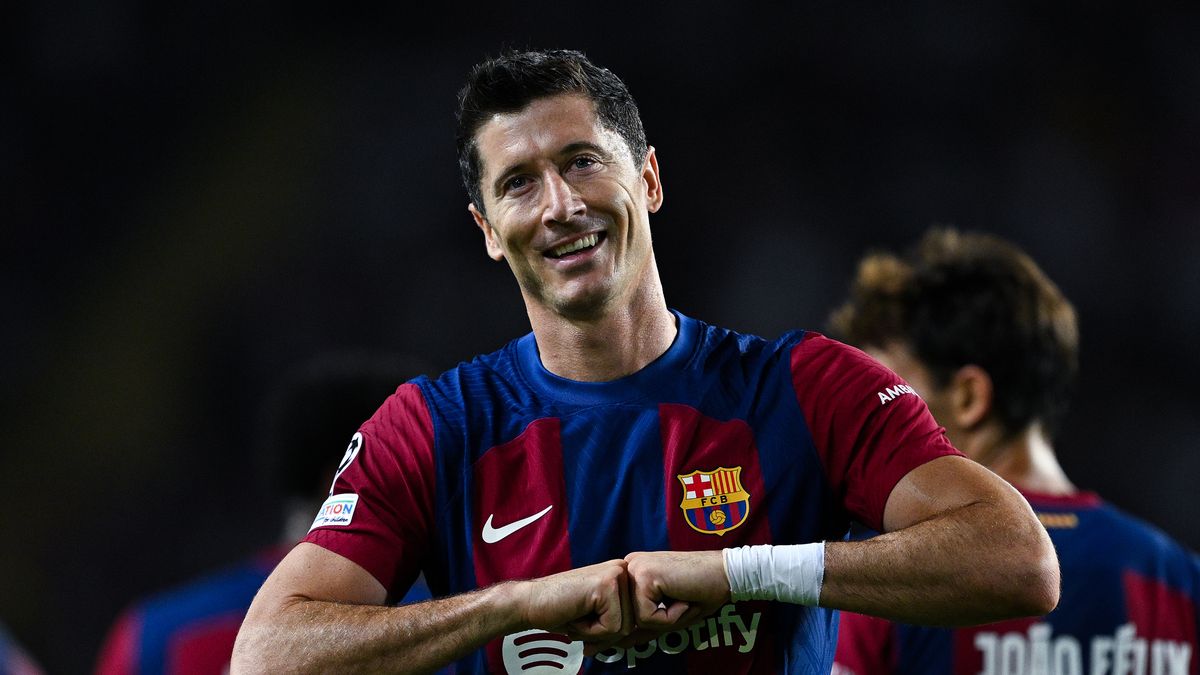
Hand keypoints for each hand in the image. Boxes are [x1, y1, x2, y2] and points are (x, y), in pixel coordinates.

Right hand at [514, 559, 632, 645]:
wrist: (529, 602)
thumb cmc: (559, 609)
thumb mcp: (596, 613)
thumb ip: (618, 619)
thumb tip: (639, 636)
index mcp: (621, 574)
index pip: (634, 619)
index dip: (608, 631)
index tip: (586, 620)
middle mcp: (622, 569)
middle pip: (631, 624)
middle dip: (603, 632)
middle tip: (578, 617)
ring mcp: (616, 575)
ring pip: (623, 627)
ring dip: (596, 632)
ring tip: (577, 613)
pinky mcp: (607, 586)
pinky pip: (612, 627)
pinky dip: (590, 630)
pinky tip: (575, 613)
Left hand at [622, 550, 730, 643]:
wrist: (725, 573)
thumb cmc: (701, 591)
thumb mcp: (669, 612)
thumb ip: (645, 625)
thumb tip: (621, 644)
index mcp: (633, 571)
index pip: (626, 611)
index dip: (652, 619)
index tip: (676, 602)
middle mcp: (629, 566)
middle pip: (629, 617)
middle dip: (659, 620)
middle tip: (683, 601)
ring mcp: (635, 569)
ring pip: (637, 620)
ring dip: (665, 619)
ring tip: (682, 599)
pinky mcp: (644, 577)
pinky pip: (647, 617)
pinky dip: (669, 617)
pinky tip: (683, 598)